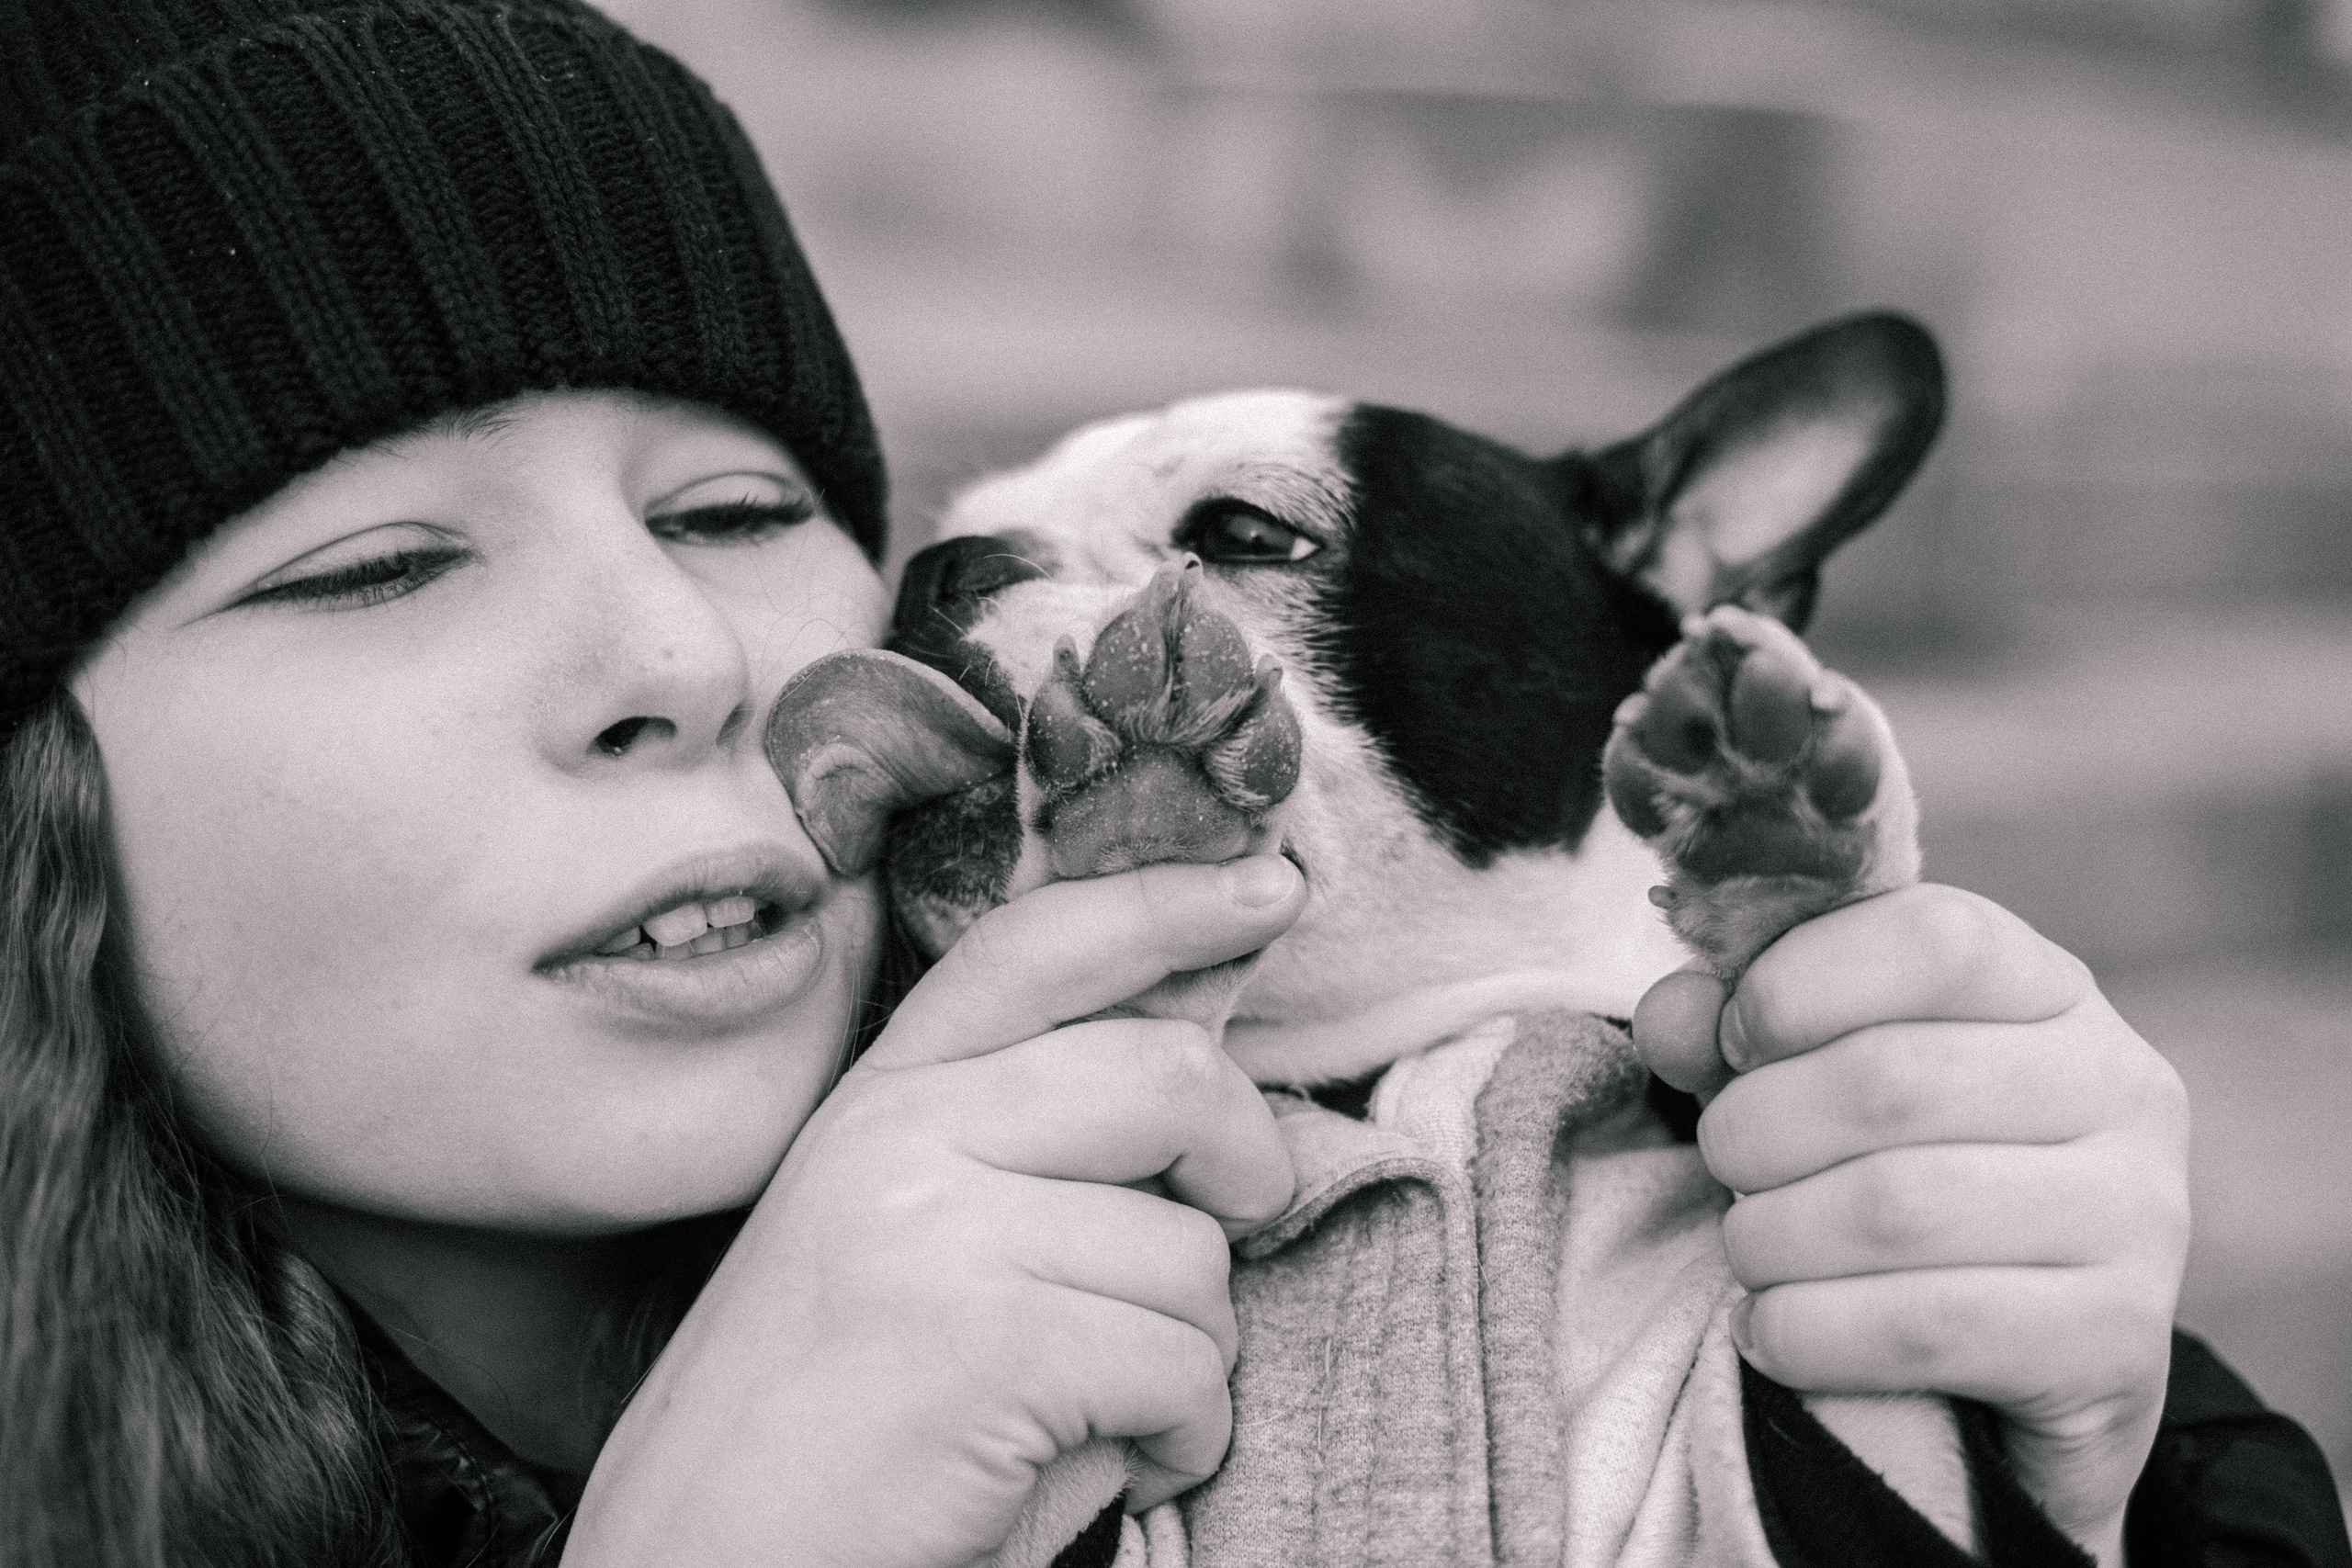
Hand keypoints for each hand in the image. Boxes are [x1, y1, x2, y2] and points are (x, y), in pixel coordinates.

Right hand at [568, 856, 1305, 1567]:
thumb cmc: (831, 1436)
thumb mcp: (904, 1247)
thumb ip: (1025, 1154)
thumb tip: (1207, 1088)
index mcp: (876, 1103)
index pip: (1040, 945)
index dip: (1170, 901)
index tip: (1269, 886)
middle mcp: (896, 1135)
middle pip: (1166, 1073)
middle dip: (1245, 1161)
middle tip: (1239, 1219)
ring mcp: (931, 1227)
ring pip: (1190, 1253)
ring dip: (1193, 1355)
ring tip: (1107, 1409)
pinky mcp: (982, 1338)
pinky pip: (1182, 1366)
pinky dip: (1184, 1438)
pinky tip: (1115, 1466)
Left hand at [1634, 884, 2190, 1567]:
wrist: (2024, 1362)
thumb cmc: (1900, 1177)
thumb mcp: (1822, 1076)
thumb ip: (1739, 1029)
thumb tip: (1671, 1013)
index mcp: (2052, 990)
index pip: (1935, 939)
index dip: (1799, 982)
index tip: (1735, 1041)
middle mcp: (2119, 1088)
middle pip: (1891, 1079)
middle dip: (1757, 1128)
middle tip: (1726, 1163)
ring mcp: (2137, 1217)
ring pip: (1897, 1208)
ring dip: (1771, 1234)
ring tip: (1748, 1248)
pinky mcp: (2117, 1343)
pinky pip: (1924, 1328)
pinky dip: (1810, 1330)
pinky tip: (1776, 1329)